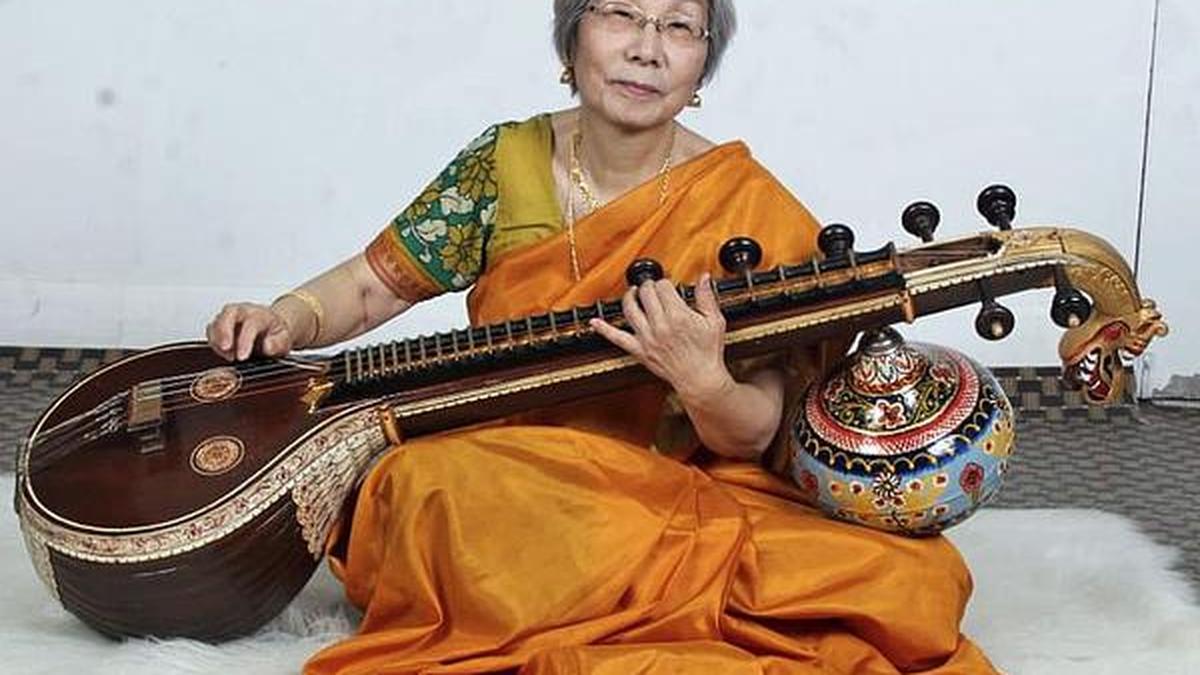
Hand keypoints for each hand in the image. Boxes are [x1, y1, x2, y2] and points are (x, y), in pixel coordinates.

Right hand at [206, 302, 293, 360]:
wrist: (273, 326)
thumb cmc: (276, 332)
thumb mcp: (284, 339)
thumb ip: (278, 343)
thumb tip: (268, 346)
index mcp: (260, 314)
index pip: (251, 324)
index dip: (244, 340)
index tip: (242, 356)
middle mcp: (243, 311)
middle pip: (228, 314)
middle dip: (224, 332)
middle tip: (226, 349)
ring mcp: (230, 316)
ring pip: (217, 322)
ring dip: (218, 340)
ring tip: (228, 355)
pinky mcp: (221, 324)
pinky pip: (211, 330)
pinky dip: (214, 342)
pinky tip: (224, 353)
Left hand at [590, 273, 733, 400]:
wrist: (699, 378)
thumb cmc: (707, 352)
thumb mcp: (714, 321)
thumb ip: (706, 297)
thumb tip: (703, 277)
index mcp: (678, 316)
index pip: (663, 287)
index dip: (665, 283)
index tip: (668, 286)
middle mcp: (660, 325)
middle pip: (646, 294)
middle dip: (649, 286)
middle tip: (653, 288)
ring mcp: (647, 338)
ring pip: (630, 309)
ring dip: (630, 297)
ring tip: (633, 293)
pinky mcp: (639, 350)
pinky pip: (617, 338)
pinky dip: (604, 329)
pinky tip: (594, 322)